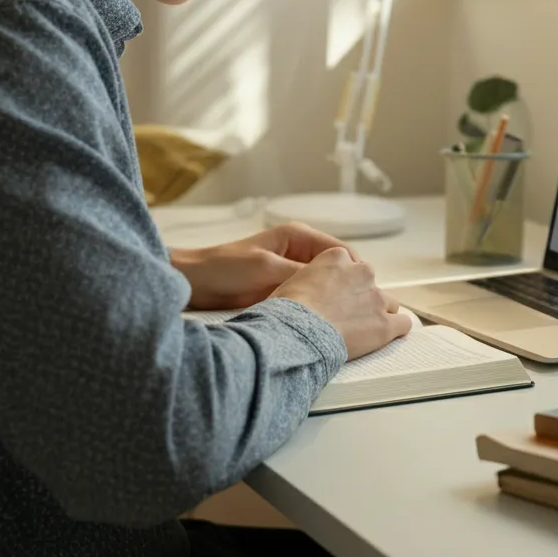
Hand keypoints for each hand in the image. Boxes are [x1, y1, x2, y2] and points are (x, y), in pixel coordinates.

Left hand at [173, 223, 360, 310]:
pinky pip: (309, 297)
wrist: (195, 283)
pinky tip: (322, 320)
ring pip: (324, 285)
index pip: (340, 250)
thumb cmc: (224, 268)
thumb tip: (330, 283)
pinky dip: (317, 307)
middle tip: (357, 306)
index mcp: (297, 236)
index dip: (353, 269)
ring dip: (332, 298)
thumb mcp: (266, 269)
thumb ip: (299, 274)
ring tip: (343, 315)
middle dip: (347, 285)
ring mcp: (292, 271)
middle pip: (336, 268)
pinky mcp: (284, 289)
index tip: (362, 290)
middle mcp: (298, 252)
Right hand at [269, 247, 411, 359]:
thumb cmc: (286, 310)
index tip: (333, 298)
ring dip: (378, 315)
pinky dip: (396, 331)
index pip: (349, 266)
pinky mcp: (385, 324)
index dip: (342, 285)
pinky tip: (385, 339)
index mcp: (337, 257)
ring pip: (389, 304)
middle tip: (345, 317)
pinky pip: (403, 324)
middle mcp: (361, 272)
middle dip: (361, 298)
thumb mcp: (292, 281)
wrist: (297, 332)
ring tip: (363, 332)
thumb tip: (308, 290)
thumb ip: (310, 278)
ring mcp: (376, 298)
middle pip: (369, 284)